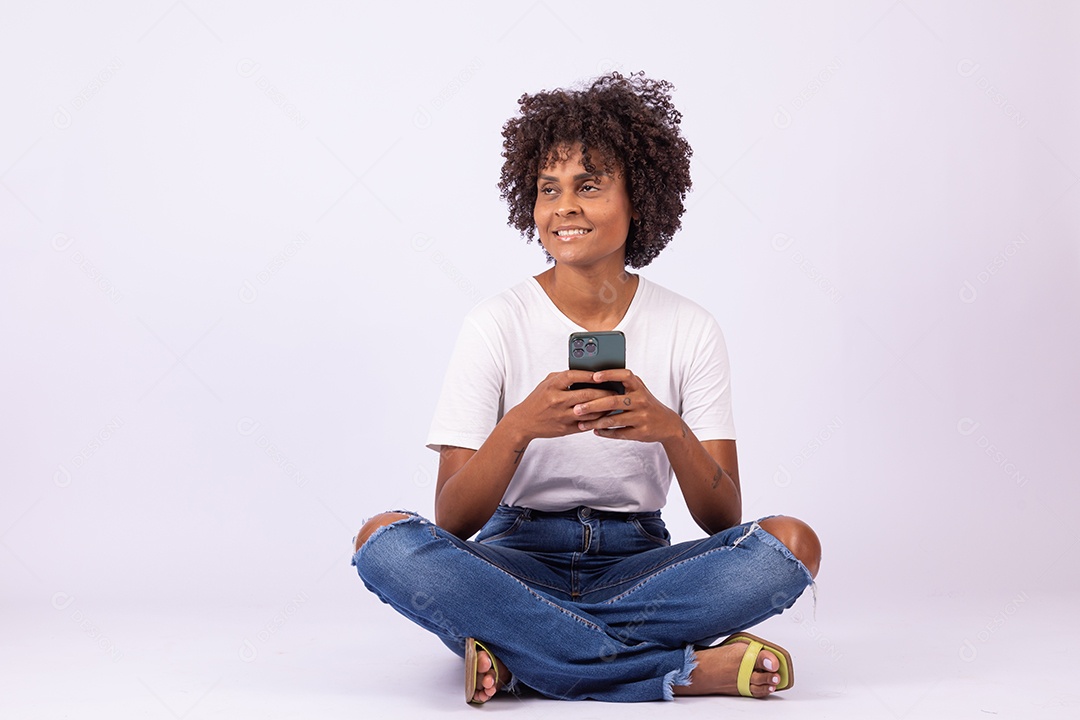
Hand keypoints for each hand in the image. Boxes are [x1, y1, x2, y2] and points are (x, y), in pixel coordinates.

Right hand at [504, 370, 620, 441]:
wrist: (524, 422)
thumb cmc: (538, 399)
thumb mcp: (547, 383)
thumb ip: (563, 377)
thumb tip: (586, 372)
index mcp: (552, 386)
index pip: (572, 376)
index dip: (588, 374)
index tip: (601, 374)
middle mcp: (557, 400)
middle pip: (586, 394)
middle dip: (604, 392)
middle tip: (615, 390)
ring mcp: (562, 416)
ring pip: (589, 411)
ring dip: (604, 407)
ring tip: (614, 402)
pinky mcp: (565, 429)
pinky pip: (586, 424)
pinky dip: (597, 419)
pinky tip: (605, 415)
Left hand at [571, 369, 682, 443]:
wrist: (667, 424)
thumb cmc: (645, 404)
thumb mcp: (638, 390)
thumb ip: (621, 385)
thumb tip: (592, 380)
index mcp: (639, 387)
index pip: (625, 376)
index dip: (610, 374)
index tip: (594, 376)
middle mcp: (641, 400)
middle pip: (613, 401)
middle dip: (592, 405)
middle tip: (576, 409)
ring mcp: (641, 417)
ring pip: (614, 420)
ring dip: (595, 423)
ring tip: (581, 424)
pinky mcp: (640, 432)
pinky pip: (619, 433)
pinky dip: (605, 433)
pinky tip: (595, 431)